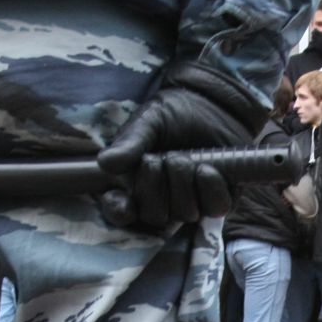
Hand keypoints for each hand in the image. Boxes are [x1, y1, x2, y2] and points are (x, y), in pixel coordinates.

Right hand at [97, 75, 252, 230]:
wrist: (211, 104)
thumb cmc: (173, 115)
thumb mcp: (148, 122)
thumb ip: (129, 143)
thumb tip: (105, 163)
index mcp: (134, 185)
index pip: (120, 212)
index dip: (120, 211)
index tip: (124, 200)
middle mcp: (160, 201)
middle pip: (154, 216)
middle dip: (157, 187)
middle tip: (160, 158)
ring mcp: (190, 203)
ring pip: (184, 213)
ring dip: (184, 183)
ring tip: (186, 157)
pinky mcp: (217, 200)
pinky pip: (214, 207)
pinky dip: (210, 187)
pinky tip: (206, 168)